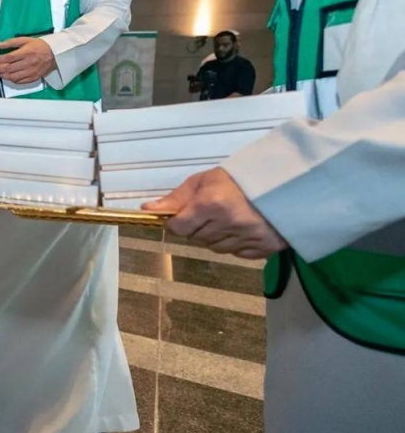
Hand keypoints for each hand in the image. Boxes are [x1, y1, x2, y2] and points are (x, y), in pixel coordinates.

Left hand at [0, 37, 57, 84]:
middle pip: (8, 68)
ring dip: (2, 75)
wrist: (55, 54)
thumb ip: (10, 42)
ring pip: (12, 77)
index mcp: (26, 52)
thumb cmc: (39, 45)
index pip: (8, 58)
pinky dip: (11, 79)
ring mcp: (31, 72)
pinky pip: (19, 82)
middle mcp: (28, 63)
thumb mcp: (25, 39)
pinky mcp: (33, 78)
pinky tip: (7, 76)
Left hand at [143, 167, 289, 259]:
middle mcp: (228, 225)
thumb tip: (147, 210)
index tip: (184, 214)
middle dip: (197, 227)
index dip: (178, 221)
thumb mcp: (205, 180)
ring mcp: (247, 239)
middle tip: (211, 211)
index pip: (179, 227)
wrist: (285, 182)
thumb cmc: (240, 178)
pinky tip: (243, 227)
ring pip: (215, 248)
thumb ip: (177, 198)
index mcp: (211, 204)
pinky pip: (237, 253)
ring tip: (228, 217)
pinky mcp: (263, 249)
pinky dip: (235, 243)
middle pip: (196, 238)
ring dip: (215, 236)